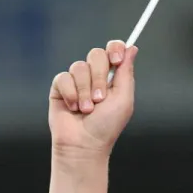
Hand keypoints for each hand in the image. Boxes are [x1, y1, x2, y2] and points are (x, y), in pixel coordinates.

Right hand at [48, 42, 137, 156]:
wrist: (84, 144)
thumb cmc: (106, 126)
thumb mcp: (124, 98)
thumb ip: (127, 72)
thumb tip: (132, 48)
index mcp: (112, 77)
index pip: (113, 50)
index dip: (115, 49)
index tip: (116, 60)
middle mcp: (94, 76)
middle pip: (96, 54)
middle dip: (100, 77)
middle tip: (100, 98)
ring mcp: (77, 81)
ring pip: (79, 66)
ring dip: (85, 91)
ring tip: (86, 110)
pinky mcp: (60, 87)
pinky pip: (64, 77)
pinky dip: (70, 94)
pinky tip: (73, 108)